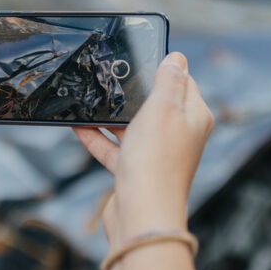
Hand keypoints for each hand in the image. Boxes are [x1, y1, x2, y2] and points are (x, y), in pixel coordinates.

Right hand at [74, 52, 212, 243]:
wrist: (142, 214)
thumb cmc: (156, 160)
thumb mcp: (163, 108)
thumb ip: (169, 80)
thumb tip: (177, 58)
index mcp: (193, 117)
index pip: (183, 83)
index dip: (164, 69)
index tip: (141, 55)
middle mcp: (178, 136)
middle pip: (155, 104)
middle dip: (132, 92)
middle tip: (110, 74)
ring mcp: (156, 155)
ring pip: (132, 127)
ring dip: (110, 115)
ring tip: (88, 98)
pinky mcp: (134, 171)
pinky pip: (114, 148)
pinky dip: (97, 138)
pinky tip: (77, 126)